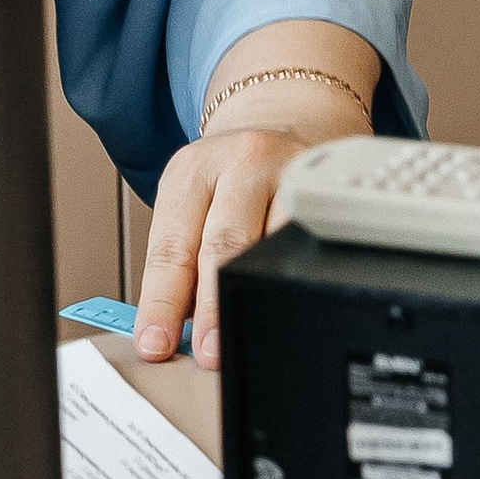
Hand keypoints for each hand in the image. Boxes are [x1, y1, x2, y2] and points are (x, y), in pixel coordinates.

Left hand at [134, 117, 318, 370]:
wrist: (275, 126)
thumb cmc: (225, 182)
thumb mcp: (188, 205)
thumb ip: (179, 261)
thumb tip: (172, 331)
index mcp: (191, 171)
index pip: (172, 246)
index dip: (163, 302)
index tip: (156, 343)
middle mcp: (240, 163)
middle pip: (224, 244)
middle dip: (212, 306)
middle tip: (207, 352)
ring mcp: (288, 171)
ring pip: (273, 243)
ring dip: (256, 294)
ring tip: (243, 335)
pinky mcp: (323, 185)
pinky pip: (309, 238)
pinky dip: (294, 276)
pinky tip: (285, 299)